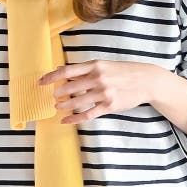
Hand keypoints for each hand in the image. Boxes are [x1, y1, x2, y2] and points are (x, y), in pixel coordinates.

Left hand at [37, 59, 158, 124]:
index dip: (51, 77)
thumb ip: (82, 69)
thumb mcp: (103, 65)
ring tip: (59, 107)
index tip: (41, 82)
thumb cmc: (123, 72)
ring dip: (65, 106)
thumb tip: (59, 69)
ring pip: (77, 102)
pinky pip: (87, 114)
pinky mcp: (109, 106)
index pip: (68, 71)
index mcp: (95, 65)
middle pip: (70, 87)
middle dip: (58, 93)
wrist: (146, 80)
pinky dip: (74, 119)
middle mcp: (98, 78)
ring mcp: (104, 93)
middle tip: (52, 97)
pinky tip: (65, 121)